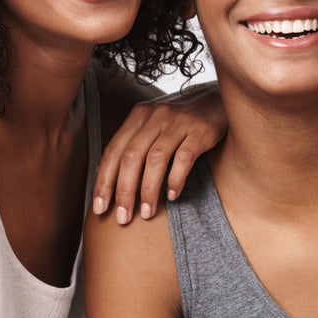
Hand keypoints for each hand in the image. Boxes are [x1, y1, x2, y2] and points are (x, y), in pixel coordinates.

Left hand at [92, 81, 225, 223]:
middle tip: (123, 218)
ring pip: (156, 158)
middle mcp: (156, 115)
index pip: (114, 150)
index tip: (99, 208)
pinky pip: (184, 157)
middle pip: (132, 156)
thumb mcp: (153, 125)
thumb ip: (130, 144)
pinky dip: (175, 179)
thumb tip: (101, 171)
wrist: (219, 99)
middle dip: (124, 191)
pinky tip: (173, 196)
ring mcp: (179, 121)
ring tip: (147, 213)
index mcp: (139, 115)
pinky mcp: (201, 129)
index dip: (104, 181)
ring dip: (149, 190)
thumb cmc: (181, 119)